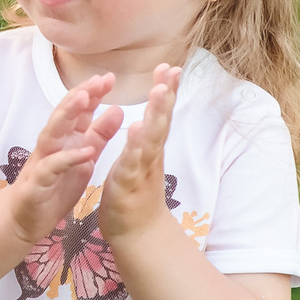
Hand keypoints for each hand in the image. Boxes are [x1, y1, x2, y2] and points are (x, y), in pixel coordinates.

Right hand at [8, 73, 120, 244]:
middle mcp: (52, 145)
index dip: (92, 93)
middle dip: (80, 96)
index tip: (109, 78)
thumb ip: (98, 135)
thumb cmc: (54, 187)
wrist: (25, 220)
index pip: (77, 111)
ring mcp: (43, 162)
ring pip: (53, 132)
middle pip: (64, 114)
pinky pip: (53, 167)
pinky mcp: (38, 182)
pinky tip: (87, 152)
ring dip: (67, 114)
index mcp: (65, 139)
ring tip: (85, 99)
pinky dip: (69, 158)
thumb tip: (117, 109)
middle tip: (98, 80)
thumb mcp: (84, 158)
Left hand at [96, 63, 180, 241]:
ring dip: (156, 115)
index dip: (166, 91)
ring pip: (151, 139)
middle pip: (162, 121)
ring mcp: (141, 169)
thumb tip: (151, 114)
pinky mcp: (128, 184)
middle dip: (166, 95)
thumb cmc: (136, 193)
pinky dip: (136, 146)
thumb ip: (147, 137)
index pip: (160, 114)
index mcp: (150, 147)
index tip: (170, 66)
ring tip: (159, 93)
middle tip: (171, 70)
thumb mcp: (141, 159)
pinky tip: (137, 130)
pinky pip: (132, 163)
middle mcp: (151, 155)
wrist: (138, 233)